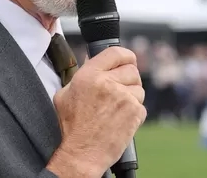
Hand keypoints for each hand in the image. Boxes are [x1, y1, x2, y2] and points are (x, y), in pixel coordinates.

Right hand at [47, 47, 145, 177]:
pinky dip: (135, 113)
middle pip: (132, 70)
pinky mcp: (134, 113)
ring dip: (132, 97)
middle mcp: (107, 83)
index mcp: (89, 75)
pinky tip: (121, 120)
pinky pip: (142, 106)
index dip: (125, 56)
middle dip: (128, 79)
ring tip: (117, 110)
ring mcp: (123, 98)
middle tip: (119, 91)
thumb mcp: (65, 95)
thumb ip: (80, 75)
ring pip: (139, 89)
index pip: (115, 52)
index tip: (128, 60)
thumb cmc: (70, 127)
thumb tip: (91, 60)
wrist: (80, 153)